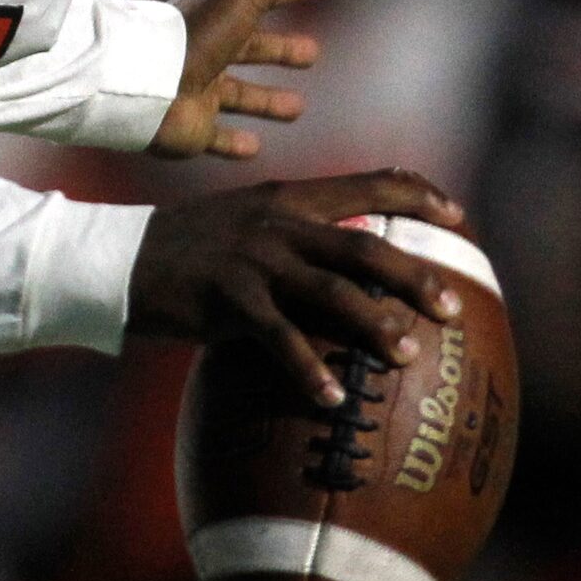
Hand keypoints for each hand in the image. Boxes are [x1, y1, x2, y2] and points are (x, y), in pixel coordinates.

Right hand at [126, 169, 466, 407]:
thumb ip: (300, 232)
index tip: (456, 215)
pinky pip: (280, 338)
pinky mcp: (229, 299)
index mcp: (288, 196)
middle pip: (363, 244)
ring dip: (375, 323)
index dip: (416, 194)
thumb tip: (358, 262)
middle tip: (451, 306)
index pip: (366, 183)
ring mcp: (254, 260)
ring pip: (332, 290)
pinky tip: (331, 398)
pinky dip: (309, 368)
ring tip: (408, 355)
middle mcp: (278, 221)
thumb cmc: (194, 248)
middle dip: (414, 274)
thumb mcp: (249, 220)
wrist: (124, 258)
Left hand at [149, 0, 329, 160]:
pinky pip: (215, 136)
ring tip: (297, 108)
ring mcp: (198, 89)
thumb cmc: (199, 32)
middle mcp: (208, 49)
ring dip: (266, 100)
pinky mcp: (192, 127)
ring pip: (238, 95)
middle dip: (281, 49)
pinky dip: (234, 141)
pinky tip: (254, 148)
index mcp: (220, 13)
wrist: (148, 82)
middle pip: (251, 48)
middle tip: (313, 52)